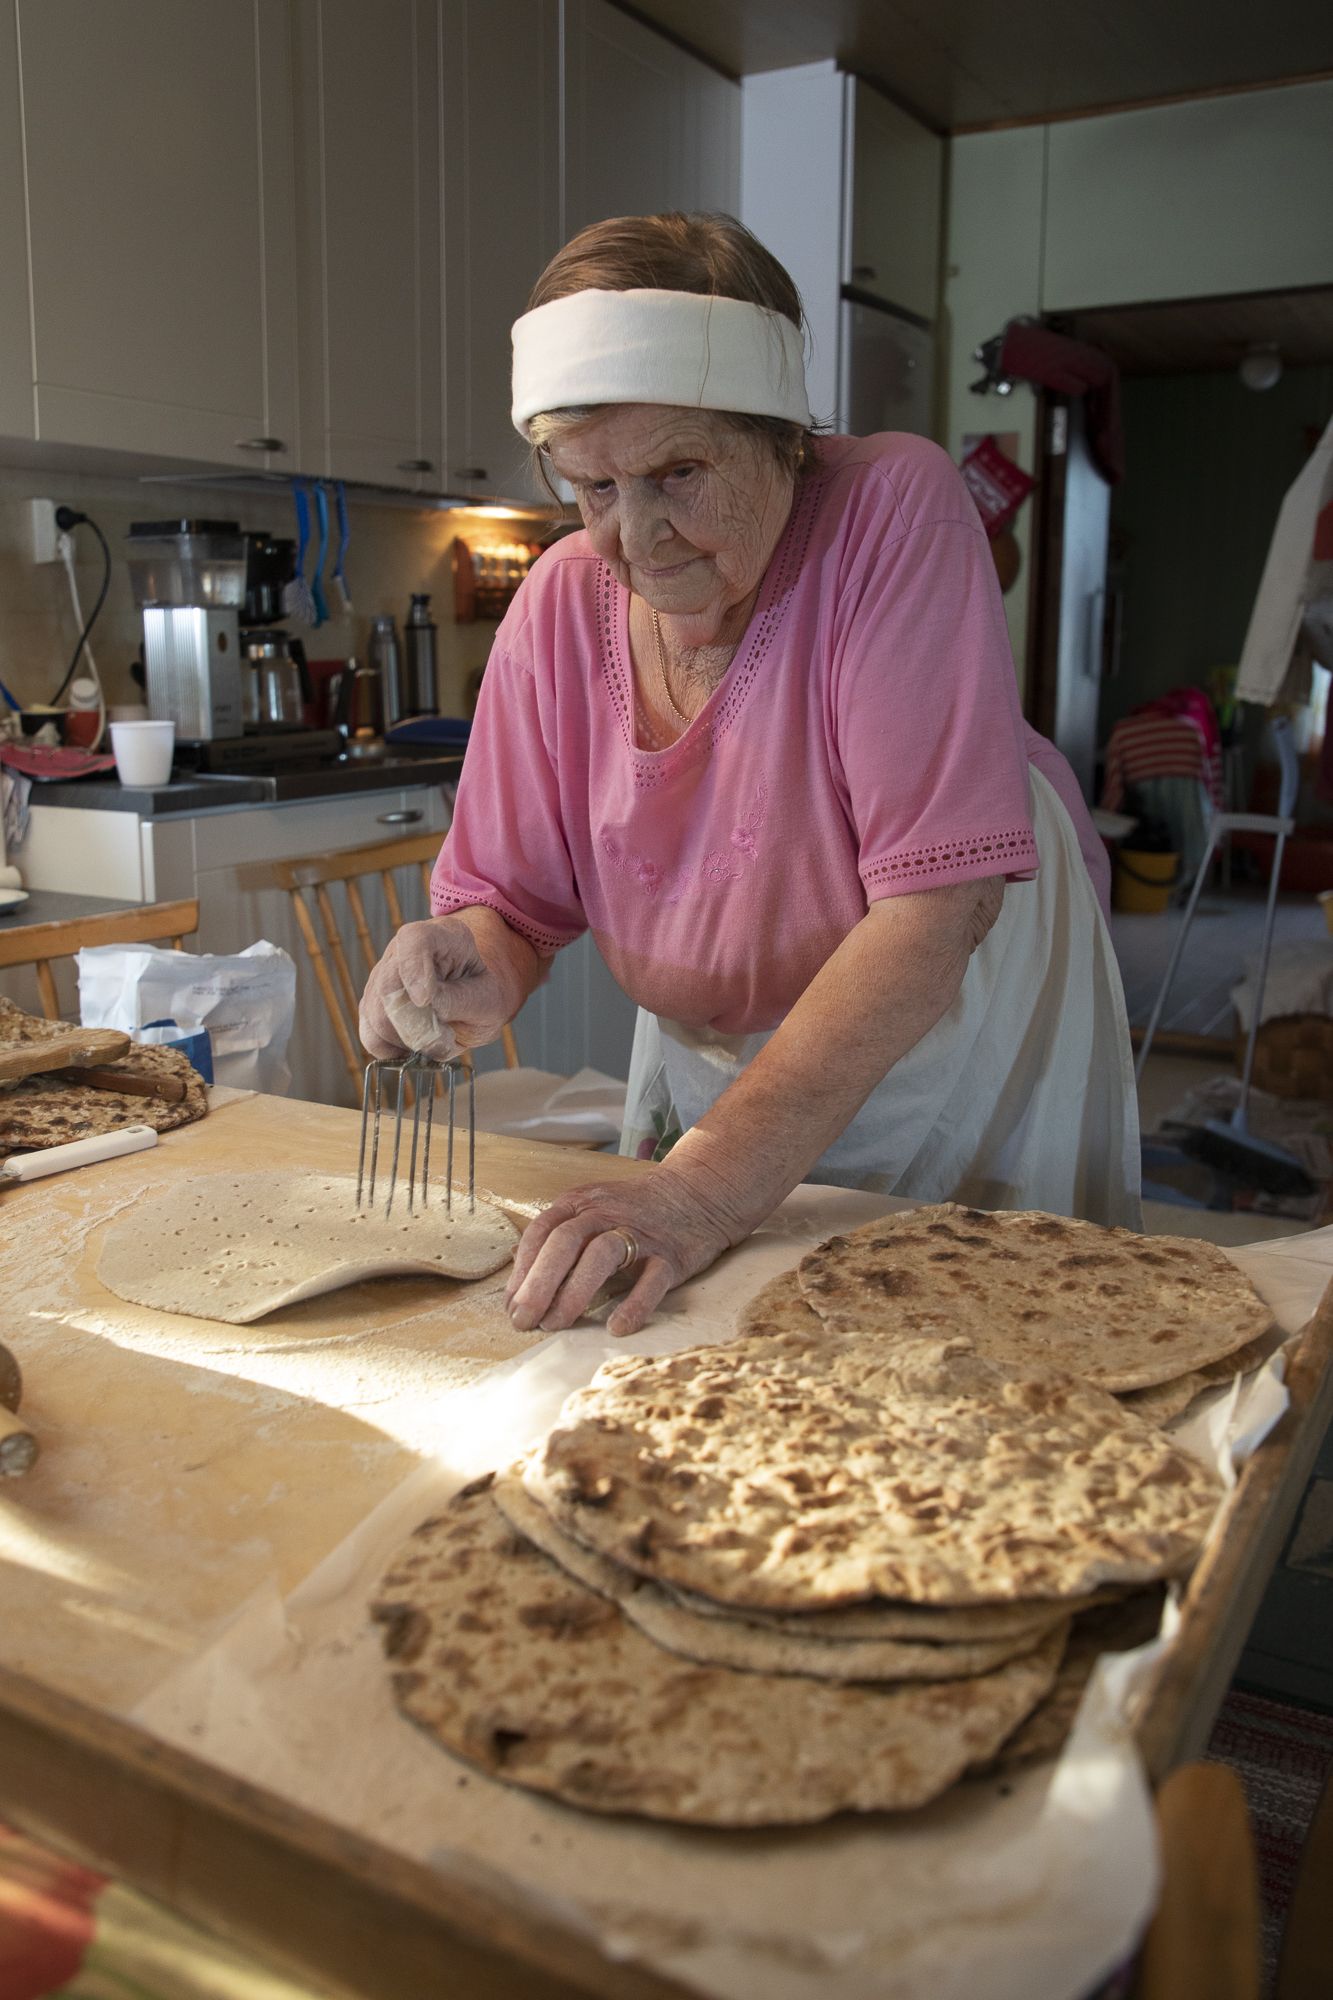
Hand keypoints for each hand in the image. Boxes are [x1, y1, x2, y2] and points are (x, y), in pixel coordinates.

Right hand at [358, 917, 514, 1061]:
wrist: (474, 998)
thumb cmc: (485, 994)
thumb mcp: (489, 999)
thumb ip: (460, 1000)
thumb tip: (426, 1010)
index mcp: (443, 937)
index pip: (414, 940)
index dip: (413, 970)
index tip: (423, 1001)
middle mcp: (404, 951)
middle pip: (387, 985)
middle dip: (413, 1022)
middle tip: (443, 1037)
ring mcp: (383, 976)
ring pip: (375, 1013)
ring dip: (405, 1038)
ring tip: (436, 1038)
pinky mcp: (373, 1004)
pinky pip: (370, 1033)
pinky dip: (391, 1049)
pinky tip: (415, 1047)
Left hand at [505, 1166, 741, 1337]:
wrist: (698, 1194)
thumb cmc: (634, 1213)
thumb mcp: (591, 1212)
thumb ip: (558, 1241)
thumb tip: (517, 1281)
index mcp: (581, 1203)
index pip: (542, 1233)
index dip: (522, 1270)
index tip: (510, 1305)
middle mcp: (607, 1213)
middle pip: (565, 1242)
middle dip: (538, 1284)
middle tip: (523, 1321)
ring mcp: (641, 1233)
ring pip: (602, 1255)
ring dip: (573, 1292)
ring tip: (555, 1325)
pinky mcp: (671, 1256)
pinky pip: (651, 1281)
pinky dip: (633, 1305)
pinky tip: (616, 1327)